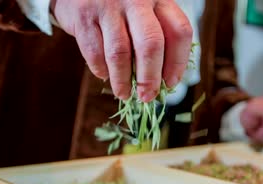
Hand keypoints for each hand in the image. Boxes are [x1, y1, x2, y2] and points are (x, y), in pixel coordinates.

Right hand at [50, 0, 192, 101]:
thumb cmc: (119, 4)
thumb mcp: (144, 10)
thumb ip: (156, 35)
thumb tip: (163, 81)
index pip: (178, 32)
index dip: (177, 62)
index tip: (170, 82)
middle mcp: (136, 0)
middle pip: (150, 45)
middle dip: (150, 78)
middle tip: (147, 96)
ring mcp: (108, 6)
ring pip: (120, 53)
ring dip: (122, 80)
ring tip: (123, 93)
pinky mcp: (84, 16)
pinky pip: (94, 52)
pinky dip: (100, 69)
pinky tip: (105, 74)